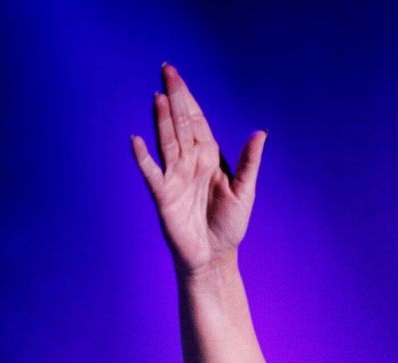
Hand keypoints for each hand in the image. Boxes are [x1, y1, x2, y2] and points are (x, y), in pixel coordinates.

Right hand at [130, 64, 265, 274]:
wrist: (215, 257)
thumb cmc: (229, 225)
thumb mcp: (244, 191)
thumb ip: (249, 162)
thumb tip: (260, 132)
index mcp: (208, 158)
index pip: (196, 122)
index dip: (188, 99)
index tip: (177, 76)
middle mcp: (189, 162)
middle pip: (179, 124)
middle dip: (174, 98)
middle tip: (166, 71)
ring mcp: (175, 177)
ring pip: (167, 142)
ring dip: (161, 120)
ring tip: (158, 97)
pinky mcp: (164, 196)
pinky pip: (152, 173)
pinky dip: (144, 158)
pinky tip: (137, 141)